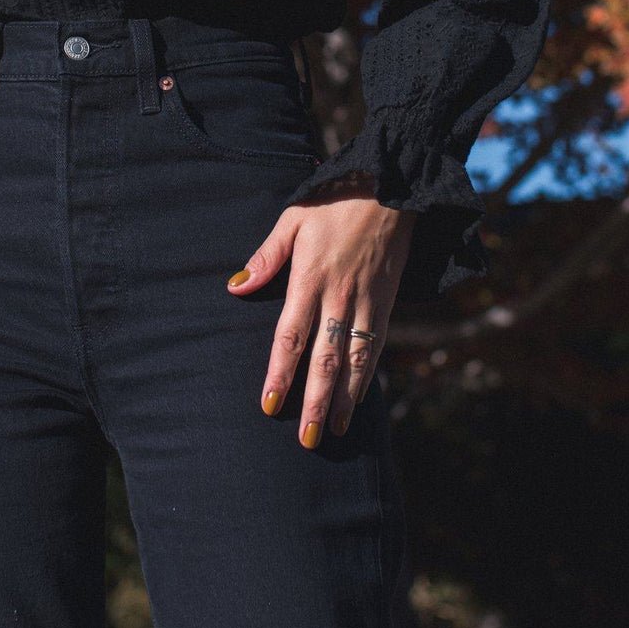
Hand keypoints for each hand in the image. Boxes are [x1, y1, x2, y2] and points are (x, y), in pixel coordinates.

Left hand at [226, 175, 416, 447]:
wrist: (392, 188)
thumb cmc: (334, 201)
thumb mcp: (293, 219)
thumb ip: (267, 257)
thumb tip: (236, 286)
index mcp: (310, 278)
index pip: (292, 336)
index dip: (281, 372)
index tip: (270, 405)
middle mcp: (339, 297)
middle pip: (326, 359)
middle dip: (316, 402)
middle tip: (307, 439)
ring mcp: (367, 302)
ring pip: (355, 361)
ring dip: (345, 399)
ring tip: (335, 431)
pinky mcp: (388, 302)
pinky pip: (377, 346)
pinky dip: (368, 376)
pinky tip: (361, 399)